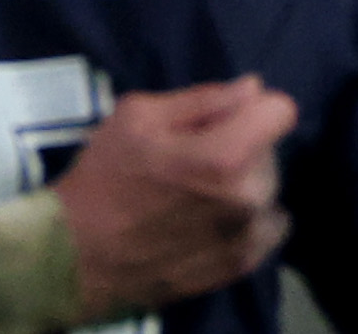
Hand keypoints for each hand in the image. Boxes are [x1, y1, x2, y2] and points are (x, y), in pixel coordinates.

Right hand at [54, 75, 298, 318]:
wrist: (77, 256)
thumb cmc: (105, 177)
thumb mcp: (138, 116)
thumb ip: (203, 100)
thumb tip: (251, 90)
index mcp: (225, 156)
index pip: (280, 111)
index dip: (252, 107)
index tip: (224, 118)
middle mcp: (248, 198)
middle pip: (270, 150)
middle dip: (242, 144)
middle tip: (194, 157)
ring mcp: (247, 238)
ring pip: (268, 189)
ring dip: (244, 183)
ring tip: (200, 193)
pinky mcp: (240, 267)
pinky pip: (267, 228)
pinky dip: (248, 218)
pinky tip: (212, 219)